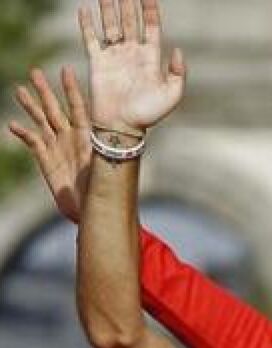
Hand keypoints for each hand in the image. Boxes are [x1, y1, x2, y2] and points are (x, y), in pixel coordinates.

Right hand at [7, 67, 92, 222]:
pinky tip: (13, 125)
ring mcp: (59, 148)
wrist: (96, 210)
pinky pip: (33, 143)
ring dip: (31, 106)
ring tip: (19, 89)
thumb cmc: (107, 189)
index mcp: (90, 136)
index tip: (66, 70)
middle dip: (45, 91)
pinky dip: (23, 133)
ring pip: (42, 121)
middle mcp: (73, 138)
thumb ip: (104, 147)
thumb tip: (113, 133)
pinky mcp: (47, 161)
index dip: (71, 89)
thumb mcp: (107, 164)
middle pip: (56, 109)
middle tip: (34, 71)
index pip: (79, 106)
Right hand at [79, 0, 184, 133]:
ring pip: (110, 25)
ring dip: (108, 8)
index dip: (150, 10)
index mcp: (151, 58)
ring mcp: (114, 56)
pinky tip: (85, 9)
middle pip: (130, 21)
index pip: (151, 27)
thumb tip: (178, 50)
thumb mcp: (172, 95)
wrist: (123, 127)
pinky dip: (87, 24)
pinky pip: (91, 39)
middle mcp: (132, 53)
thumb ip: (179, 73)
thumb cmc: (149, 114)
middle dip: (128, 3)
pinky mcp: (97, 63)